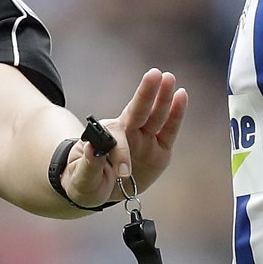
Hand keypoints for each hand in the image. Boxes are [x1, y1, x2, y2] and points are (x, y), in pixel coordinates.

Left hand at [61, 68, 187, 206]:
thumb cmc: (87, 180)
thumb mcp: (81, 178)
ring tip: (169, 78)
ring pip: (155, 116)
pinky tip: (181, 96)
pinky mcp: (160, 149)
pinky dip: (176, 114)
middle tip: (155, 74)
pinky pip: (169, 130)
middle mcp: (127, 134)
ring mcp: (144, 140)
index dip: (121, 152)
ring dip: (162, 98)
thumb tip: (91, 149)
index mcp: (105, 139)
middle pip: (137, 112)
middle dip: (146, 94)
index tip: (123, 172)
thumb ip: (88, 166)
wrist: (102, 189)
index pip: (117, 139)